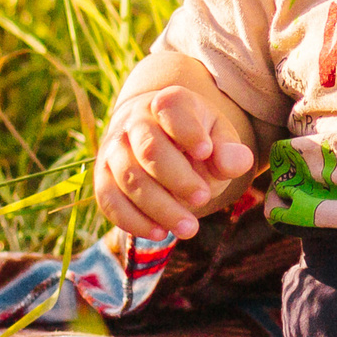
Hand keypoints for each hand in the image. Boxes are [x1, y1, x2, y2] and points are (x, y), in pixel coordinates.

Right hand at [93, 85, 255, 240]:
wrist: (163, 143)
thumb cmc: (197, 141)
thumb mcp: (220, 138)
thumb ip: (230, 150)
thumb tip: (233, 163)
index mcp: (168, 103)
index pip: (171, 108)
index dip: (187, 131)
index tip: (206, 152)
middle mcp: (134, 121)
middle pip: (149, 149)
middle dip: (178, 179)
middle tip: (203, 198)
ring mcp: (114, 150)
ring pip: (129, 179)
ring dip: (160, 208)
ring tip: (189, 228)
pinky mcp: (103, 178)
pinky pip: (110, 201)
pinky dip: (134, 221)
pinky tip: (161, 233)